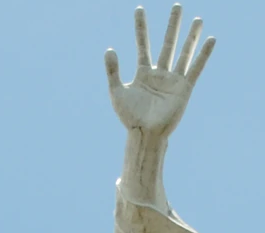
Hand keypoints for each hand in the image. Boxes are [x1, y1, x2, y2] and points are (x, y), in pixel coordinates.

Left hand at [105, 5, 214, 136]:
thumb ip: (113, 70)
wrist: (145, 133)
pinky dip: (203, 54)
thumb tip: (109, 49)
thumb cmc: (130, 116)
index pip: (143, 44)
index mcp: (143, 72)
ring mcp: (173, 79)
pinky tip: (210, 40)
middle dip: (172, 25)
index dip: (141, 27)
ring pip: (183, 52)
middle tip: (177, 6)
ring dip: (191, 36)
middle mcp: (159, 72)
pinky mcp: (184, 87)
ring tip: (198, 19)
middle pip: (167, 43)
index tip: (139, 9)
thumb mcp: (117, 91)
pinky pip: (196, 68)